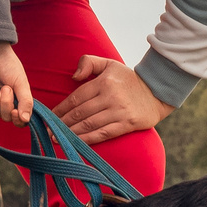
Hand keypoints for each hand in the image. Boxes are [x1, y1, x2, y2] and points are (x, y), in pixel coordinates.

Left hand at [0, 44, 30, 124]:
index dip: (18, 120)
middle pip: (7, 117)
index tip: (15, 111)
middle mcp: (8, 105)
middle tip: (5, 87)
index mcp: (20, 101)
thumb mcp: (21, 83)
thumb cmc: (9, 66)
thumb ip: (25, 102)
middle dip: (6, 102)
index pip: (21, 121)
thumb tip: (25, 119)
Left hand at [52, 54, 172, 146]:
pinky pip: (103, 133)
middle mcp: (110, 97)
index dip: (61, 109)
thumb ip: (89, 63)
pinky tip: (77, 143)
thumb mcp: (109, 64)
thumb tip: (73, 76)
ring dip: (71, 133)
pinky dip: (88, 139)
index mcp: (103, 82)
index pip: (76, 98)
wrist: (158, 91)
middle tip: (47, 131)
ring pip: (89, 124)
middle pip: (80, 113)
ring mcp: (119, 111)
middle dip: (61, 123)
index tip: (49, 116)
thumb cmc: (128, 79)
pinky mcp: (128, 124)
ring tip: (57, 139)